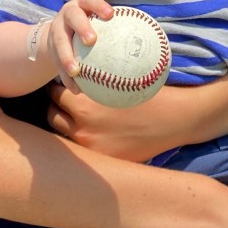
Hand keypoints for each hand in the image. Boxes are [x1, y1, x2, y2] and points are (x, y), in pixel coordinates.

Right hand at [46, 0, 112, 91]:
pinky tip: (77, 90)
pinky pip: (56, 63)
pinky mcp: (50, 47)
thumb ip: (121, 28)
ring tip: (76, 72)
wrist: (57, 33)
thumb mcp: (100, 23)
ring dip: (67, 57)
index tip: (111, 15)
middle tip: (91, 41)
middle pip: (73, 17)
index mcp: (83, 5)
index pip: (91, 0)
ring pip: (59, 42)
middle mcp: (67, 14)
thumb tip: (155, 44)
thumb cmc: (91, 28)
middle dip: (81, 27)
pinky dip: (66, 77)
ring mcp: (56, 30)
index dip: (99, 6)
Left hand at [48, 83, 180, 160]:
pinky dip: (82, 138)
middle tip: (65, 98)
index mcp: (85, 107)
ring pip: (63, 134)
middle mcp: (84, 130)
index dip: (57, 86)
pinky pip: (81, 148)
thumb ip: (92, 78)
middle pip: (52, 116)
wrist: (174, 119)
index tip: (62, 82)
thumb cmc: (147, 92)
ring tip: (75, 114)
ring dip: (66, 123)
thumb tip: (73, 68)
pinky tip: (92, 128)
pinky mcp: (104, 159)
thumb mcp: (118, 77)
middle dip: (57, 105)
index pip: (54, 94)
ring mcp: (92, 148)